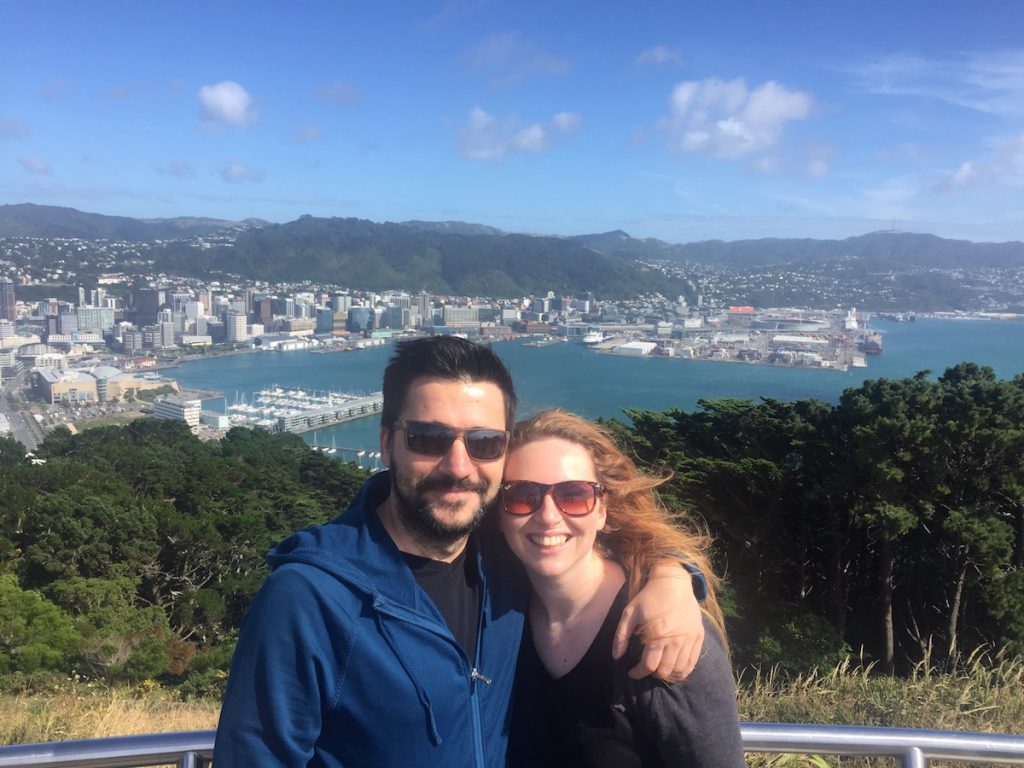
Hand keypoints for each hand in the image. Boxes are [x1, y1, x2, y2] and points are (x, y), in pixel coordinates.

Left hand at [612, 562, 703, 680]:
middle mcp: (675, 640)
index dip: (638, 673)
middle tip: (647, 669)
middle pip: (665, 671)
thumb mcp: (630, 612)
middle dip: (653, 674)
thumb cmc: (649, 597)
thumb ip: (621, 636)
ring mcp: (689, 639)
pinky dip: (683, 671)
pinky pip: (692, 662)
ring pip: (680, 670)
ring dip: (668, 675)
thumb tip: (616, 657)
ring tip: (660, 670)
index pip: (648, 666)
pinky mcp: (698, 637)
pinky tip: (675, 669)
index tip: (632, 673)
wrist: (674, 583)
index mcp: (657, 634)